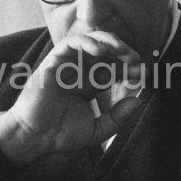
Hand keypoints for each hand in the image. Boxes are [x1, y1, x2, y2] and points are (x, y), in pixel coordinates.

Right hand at [0, 31, 142, 163]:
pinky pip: (70, 44)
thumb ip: (117, 118)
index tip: (145, 74)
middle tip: (137, 60)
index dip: (130, 69)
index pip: (114, 69)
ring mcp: (67, 65)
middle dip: (124, 53)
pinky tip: (100, 50)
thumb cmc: (60, 134)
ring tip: (123, 51)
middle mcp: (80, 72)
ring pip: (90, 42)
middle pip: (106, 53)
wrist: (35, 138)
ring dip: (109, 42)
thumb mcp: (97, 130)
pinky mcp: (53, 62)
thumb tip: (138, 101)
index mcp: (90, 84)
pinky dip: (86, 42)